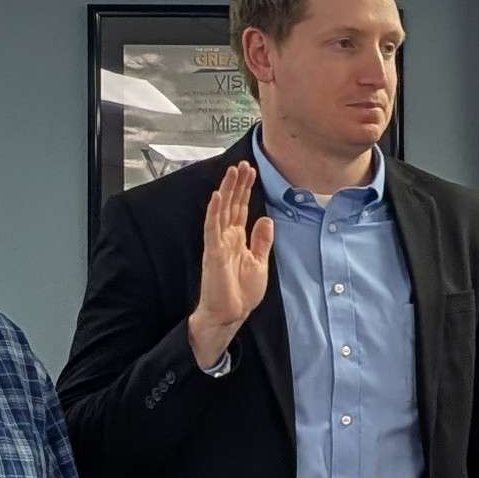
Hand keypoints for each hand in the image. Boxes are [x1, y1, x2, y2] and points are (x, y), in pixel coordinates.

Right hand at [186, 161, 274, 371]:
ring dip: (227, 190)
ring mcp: (218, 243)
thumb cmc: (241, 293)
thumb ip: (261, 241)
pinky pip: (212, 228)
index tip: (251, 172)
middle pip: (232, 205)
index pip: (241, 209)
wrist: (230, 314)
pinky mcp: (213, 252)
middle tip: (243, 164)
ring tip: (232, 171)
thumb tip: (266, 219)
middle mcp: (226, 237)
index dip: (246, 190)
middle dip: (237, 184)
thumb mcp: (259, 263)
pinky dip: (215, 211)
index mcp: (237, 240)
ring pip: (222, 210)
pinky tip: (218, 196)